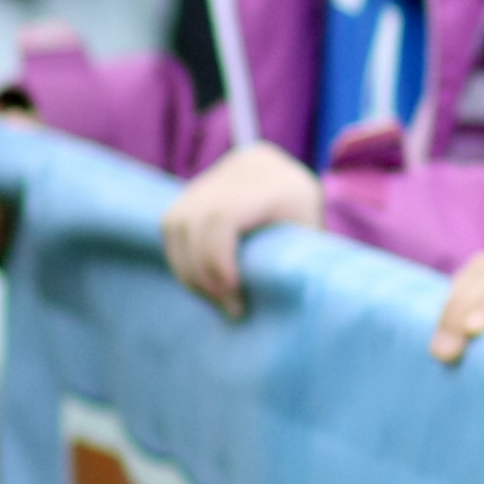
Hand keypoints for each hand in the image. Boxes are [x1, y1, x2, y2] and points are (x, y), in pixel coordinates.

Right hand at [160, 143, 325, 317]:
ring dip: (188, 270)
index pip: (223, 215)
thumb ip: (294, 257)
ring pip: (175, 226)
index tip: (234, 290)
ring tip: (216, 300)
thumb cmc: (304, 217)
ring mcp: (206, 181)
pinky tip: (203, 283)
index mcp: (269, 182)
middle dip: (203, 273)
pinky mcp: (188, 193)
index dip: (218, 256)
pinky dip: (182, 259)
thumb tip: (280, 297)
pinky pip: (172, 228)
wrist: (287, 178)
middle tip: (230, 308)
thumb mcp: (311, 233)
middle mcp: (233, 175)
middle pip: (193, 223)